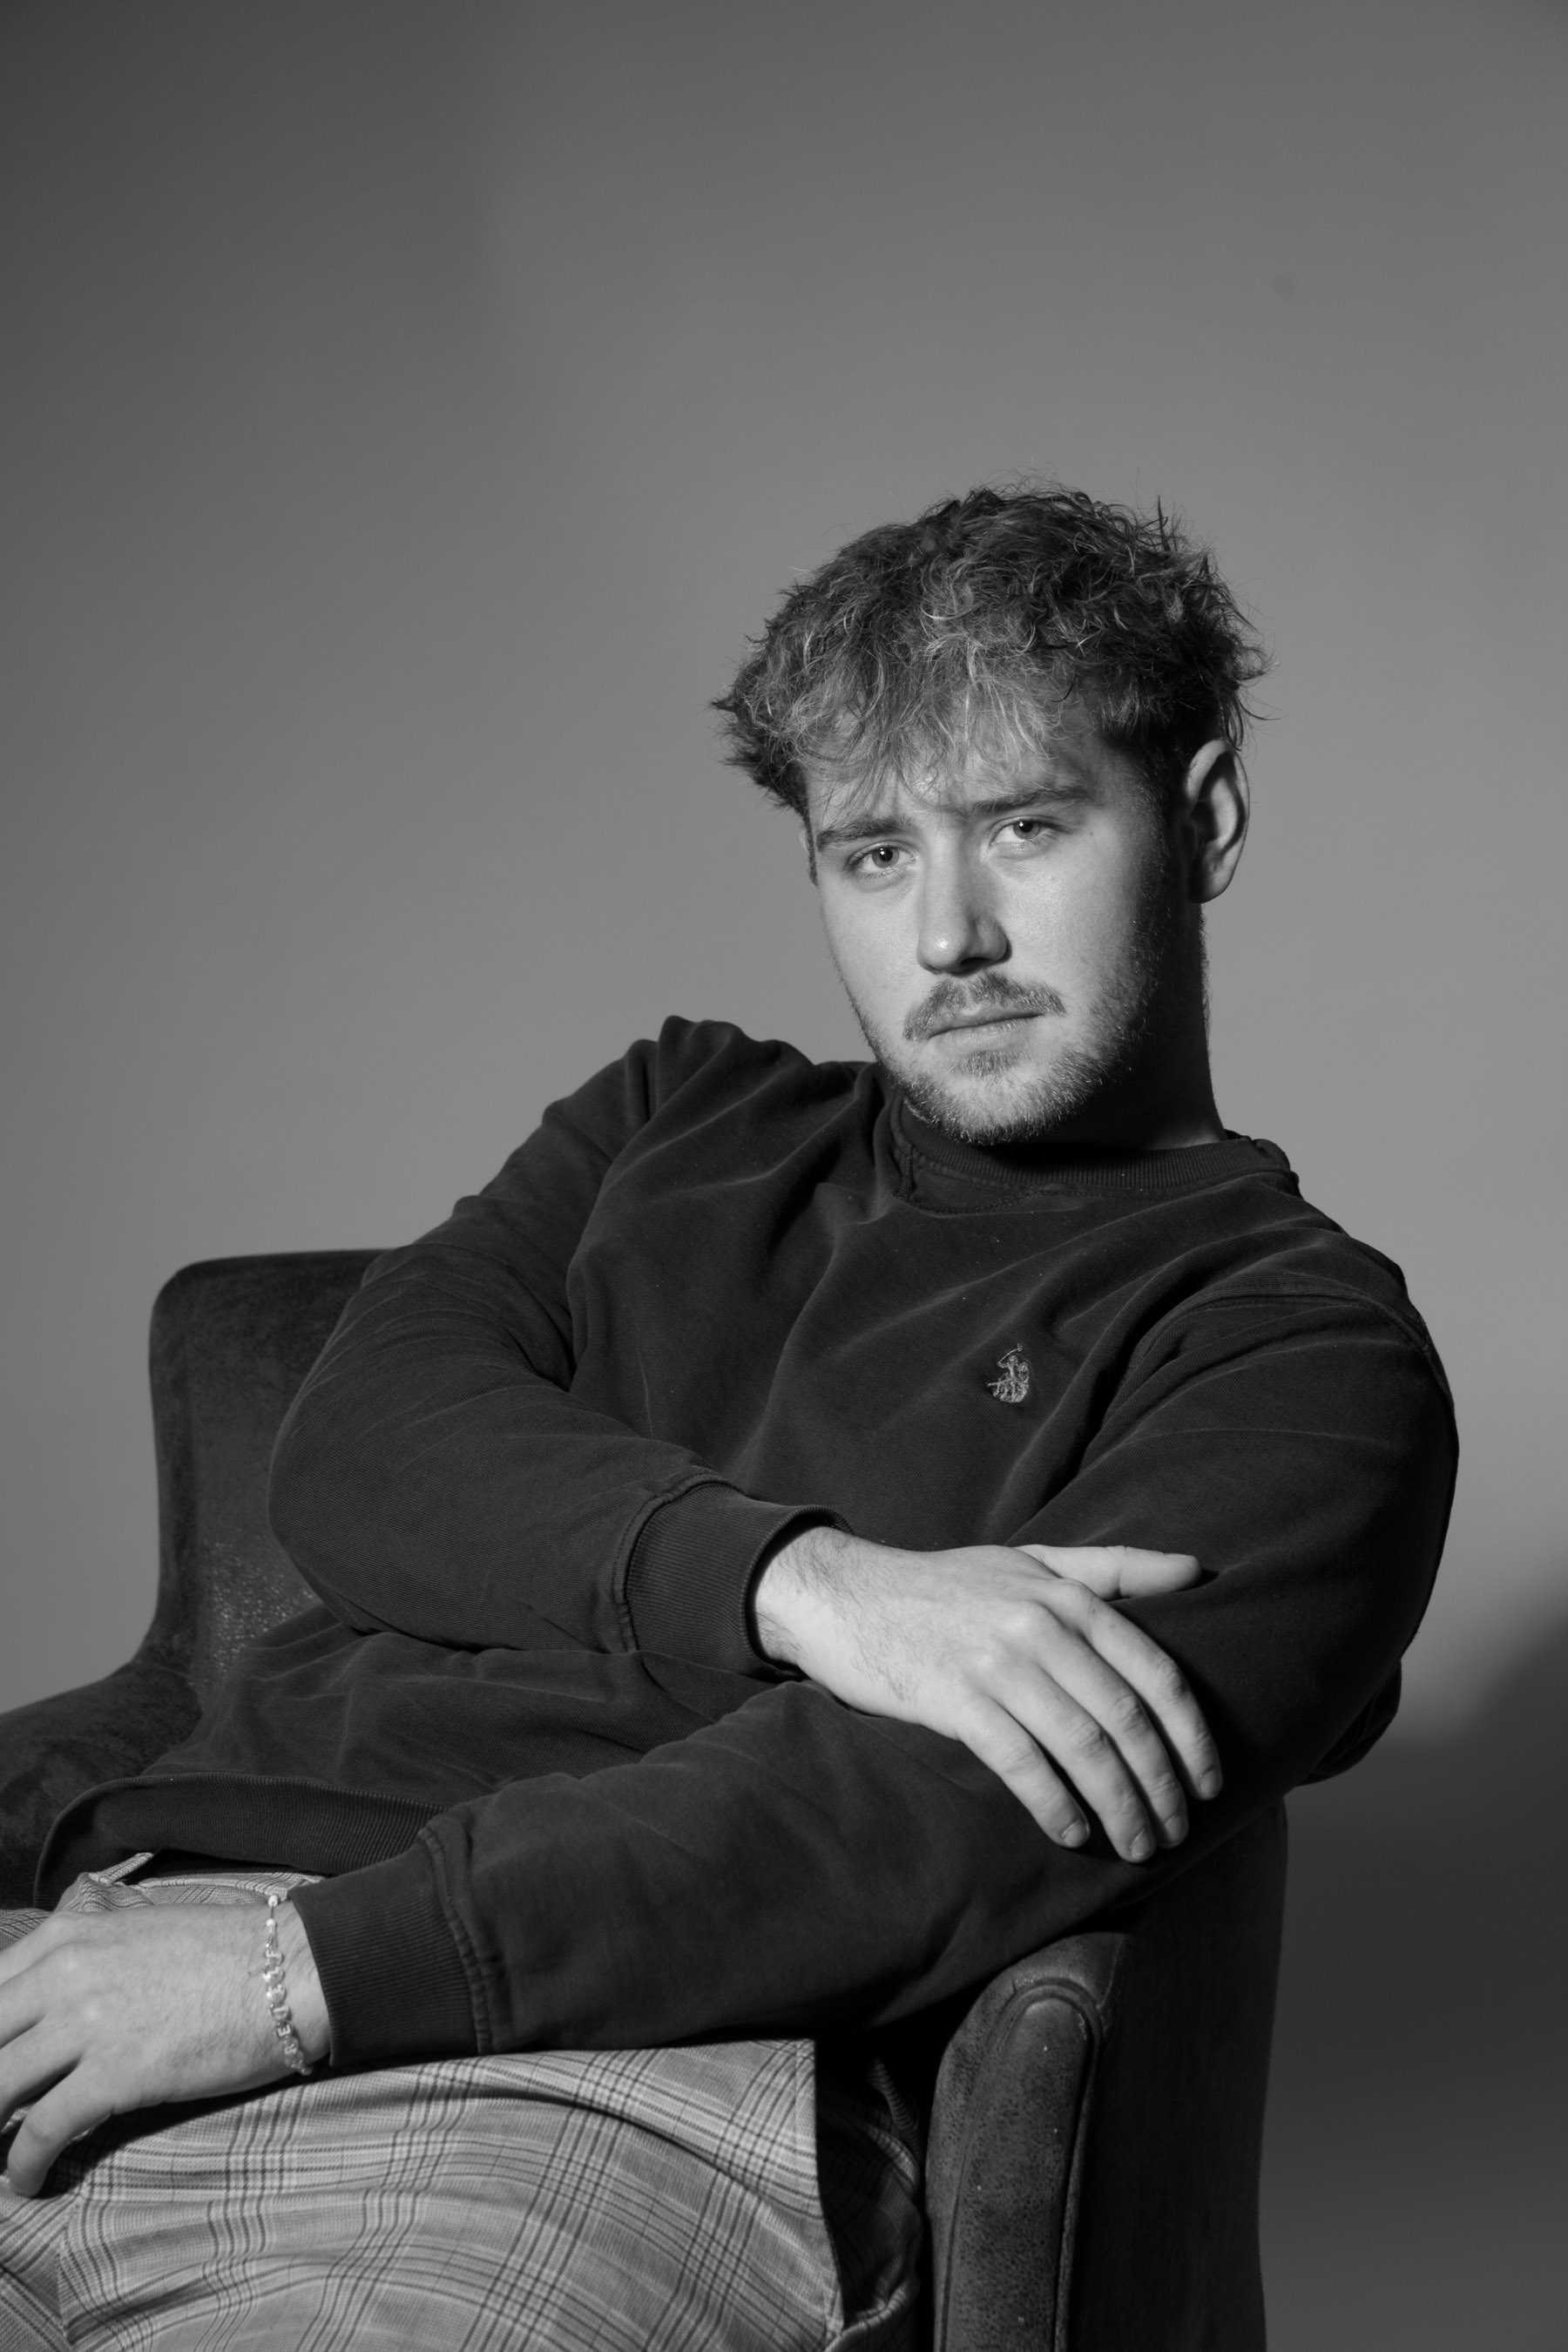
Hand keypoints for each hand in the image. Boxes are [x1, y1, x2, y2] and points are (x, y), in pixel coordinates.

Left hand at [0, 1899, 328, 2196]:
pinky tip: (26, 2181)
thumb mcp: (136, 1934)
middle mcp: (66, 1973)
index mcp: (68, 1936)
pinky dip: (23, 2165)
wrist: (289, 1968)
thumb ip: (83, 1962)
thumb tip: (45, 2010)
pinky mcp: (117, 2073)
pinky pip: (42, 2129)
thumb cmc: (225, 1953)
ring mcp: (88, 2022)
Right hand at [753, 1530, 1220, 1859]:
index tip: (1210, 1784)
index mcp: (1069, 1596)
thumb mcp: (1032, 1560)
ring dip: (1120, 1807)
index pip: (1156, 1674)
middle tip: (1177, 1831)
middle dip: (1162, 1785)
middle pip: (1126, 1720)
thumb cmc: (947, 1584)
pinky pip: (1021, 1762)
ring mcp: (997, 1662)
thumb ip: (1115, 1568)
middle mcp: (1041, 1626)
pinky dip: (1055, 1804)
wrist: (846, 1595)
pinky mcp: (954, 1697)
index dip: (1192, 1737)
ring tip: (1137, 1846)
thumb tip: (1197, 1571)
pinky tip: (1073, 1832)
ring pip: (1083, 1747)